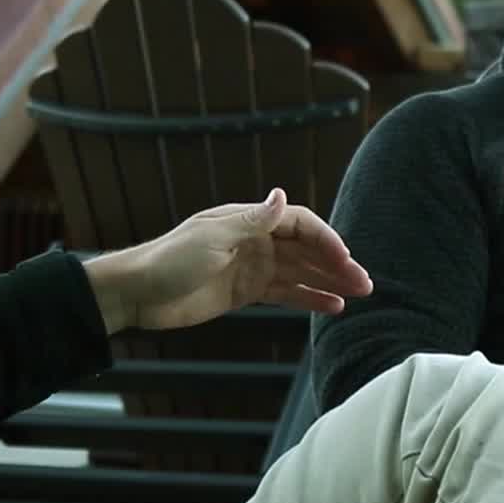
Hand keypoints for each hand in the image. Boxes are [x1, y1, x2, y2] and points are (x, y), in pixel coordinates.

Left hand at [85, 188, 372, 332]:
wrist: (136, 293)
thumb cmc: (169, 260)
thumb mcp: (210, 240)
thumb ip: (250, 222)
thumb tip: (282, 195)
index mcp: (247, 221)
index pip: (299, 224)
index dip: (326, 239)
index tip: (345, 260)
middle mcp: (255, 240)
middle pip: (306, 249)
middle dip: (337, 263)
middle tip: (367, 282)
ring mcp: (252, 266)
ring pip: (301, 272)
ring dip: (330, 281)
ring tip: (359, 294)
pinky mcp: (245, 292)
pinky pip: (286, 293)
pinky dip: (309, 299)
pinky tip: (333, 307)